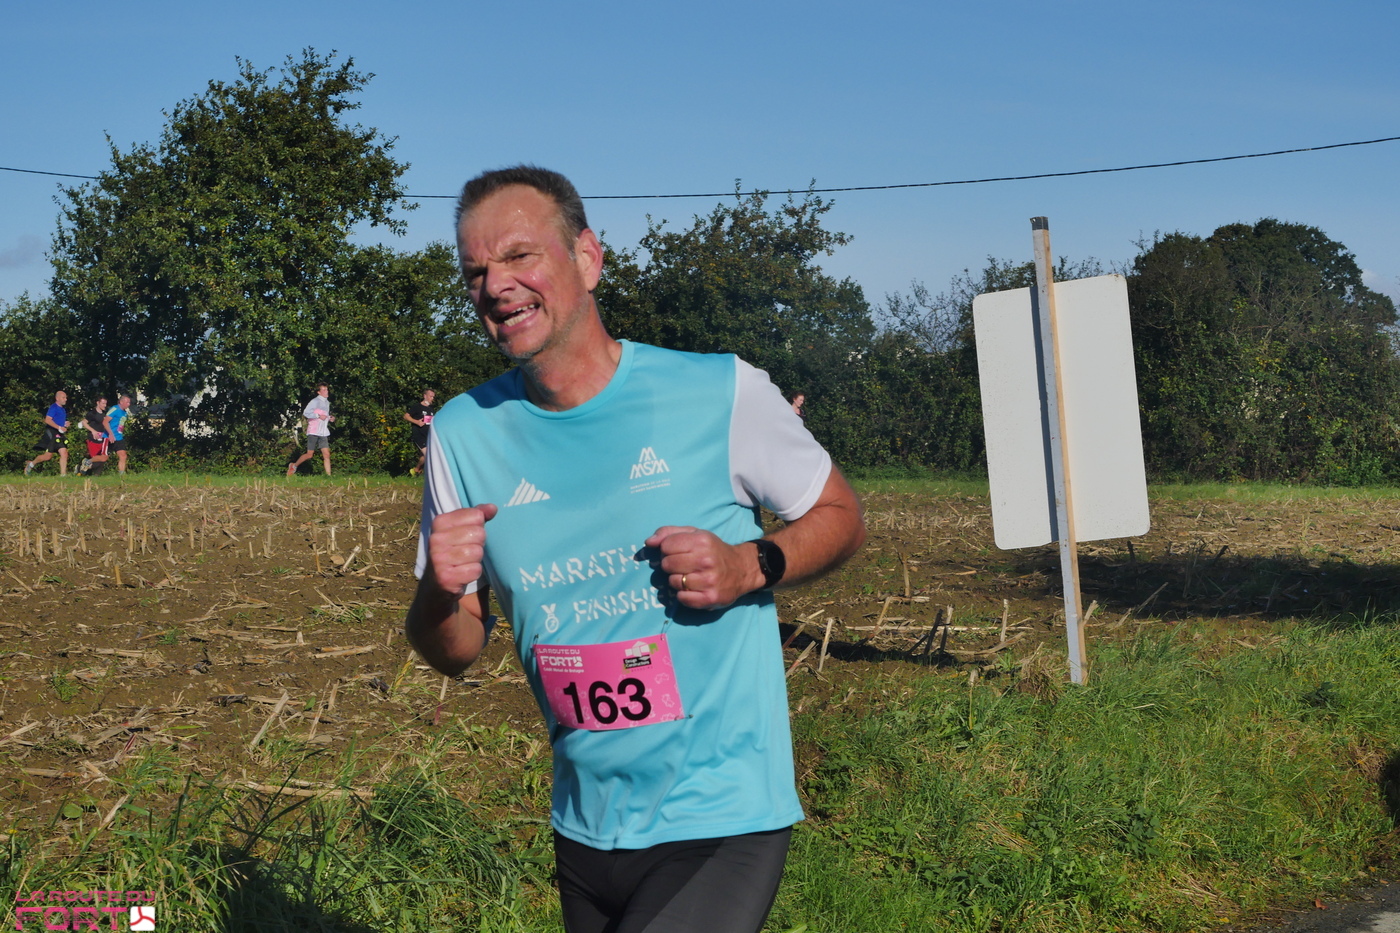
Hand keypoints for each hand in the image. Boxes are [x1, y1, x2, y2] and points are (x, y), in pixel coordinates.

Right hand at [427, 504, 497, 597]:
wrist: (437, 582)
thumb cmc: (454, 550)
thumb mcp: (461, 529)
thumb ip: (477, 515)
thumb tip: (492, 508)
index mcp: (440, 522)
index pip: (476, 516)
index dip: (478, 526)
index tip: (466, 535)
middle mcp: (436, 539)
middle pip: (479, 534)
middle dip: (478, 544)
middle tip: (466, 551)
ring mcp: (439, 558)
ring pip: (477, 552)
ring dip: (476, 559)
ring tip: (463, 562)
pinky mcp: (446, 577)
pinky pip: (475, 570)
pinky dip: (473, 573)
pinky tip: (462, 573)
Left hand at [644, 526, 761, 609]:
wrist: (741, 569)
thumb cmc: (713, 550)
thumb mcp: (695, 534)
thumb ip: (669, 533)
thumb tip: (649, 542)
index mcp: (701, 541)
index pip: (666, 546)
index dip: (667, 549)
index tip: (678, 552)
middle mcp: (706, 560)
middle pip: (667, 564)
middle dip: (671, 565)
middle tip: (683, 565)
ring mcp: (709, 580)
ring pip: (673, 582)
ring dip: (677, 580)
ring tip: (690, 577)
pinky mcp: (710, 598)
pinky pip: (682, 598)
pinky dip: (683, 595)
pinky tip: (693, 589)